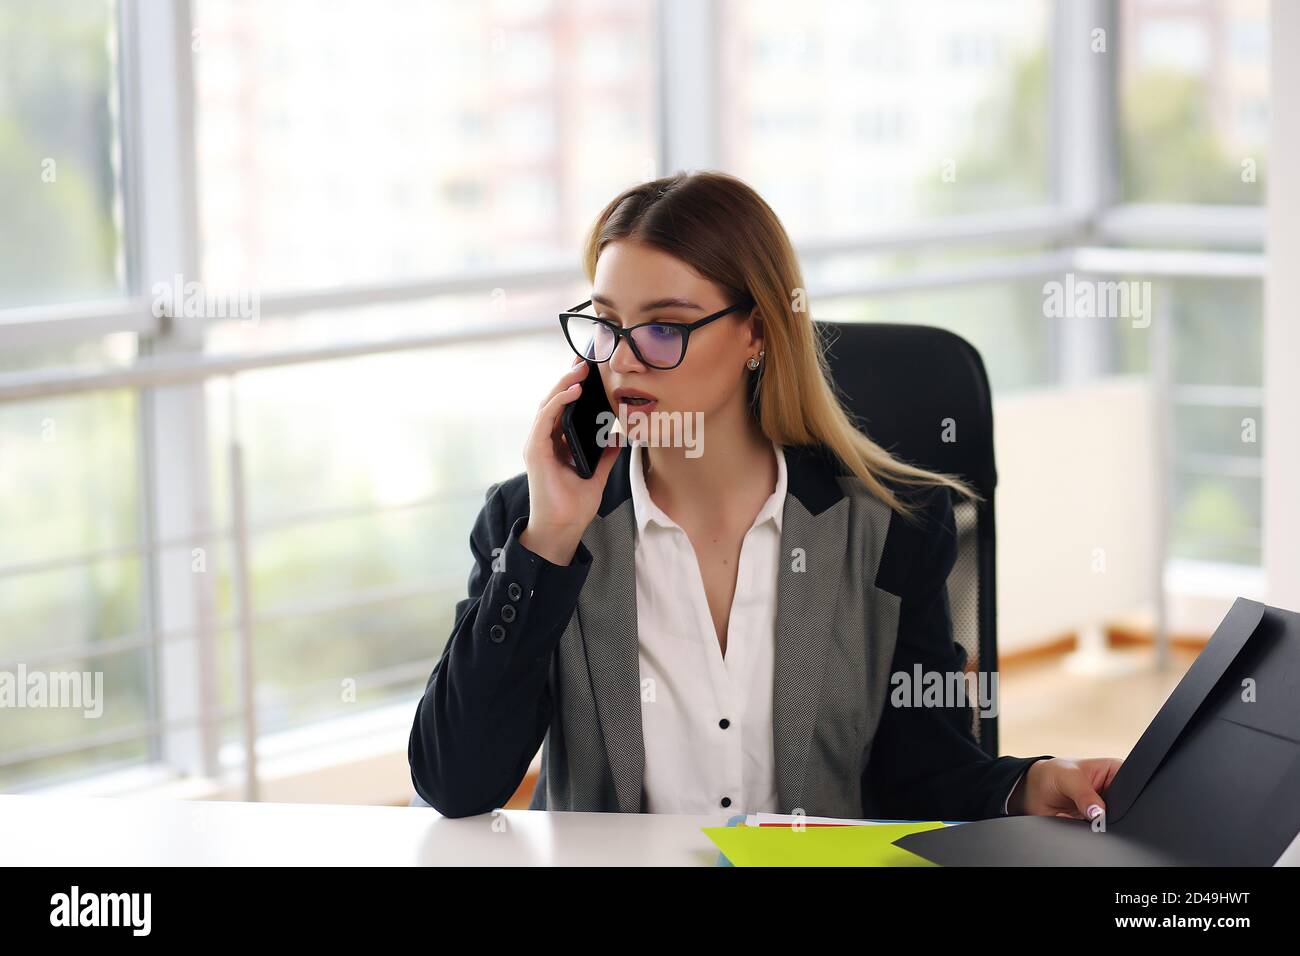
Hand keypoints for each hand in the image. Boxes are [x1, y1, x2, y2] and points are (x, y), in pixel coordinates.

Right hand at [519, 357, 620, 564]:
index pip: (562, 408)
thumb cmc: (574, 506)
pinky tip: (574, 391)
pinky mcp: (535, 450)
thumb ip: (606, 456)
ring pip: (547, 404)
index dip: (572, 387)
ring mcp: (537, 444)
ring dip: (564, 384)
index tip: (587, 370)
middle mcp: (543, 441)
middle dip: (568, 378)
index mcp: (554, 444)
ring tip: (581, 369)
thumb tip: (619, 438)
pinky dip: (559, 401)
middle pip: (554, 401)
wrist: (563, 529)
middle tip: (585, 360)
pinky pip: (546, 418)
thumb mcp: (597, 475)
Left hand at [1008, 756, 1122, 820]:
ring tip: (1076, 811)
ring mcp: (1106, 809)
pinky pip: (1097, 833)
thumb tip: (1098, 812)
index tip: (1105, 802)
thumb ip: (1084, 794)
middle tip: (1087, 810)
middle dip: (1107, 812)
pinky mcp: (1096, 824)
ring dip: (1095, 823)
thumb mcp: (1068, 777)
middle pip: (1125, 809)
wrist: (1035, 791)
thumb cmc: (1053, 774)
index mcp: (1115, 771)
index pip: (1131, 786)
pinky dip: (1085, 829)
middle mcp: (1114, 792)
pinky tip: (1071, 818)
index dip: (1123, 796)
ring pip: (1112, 824)